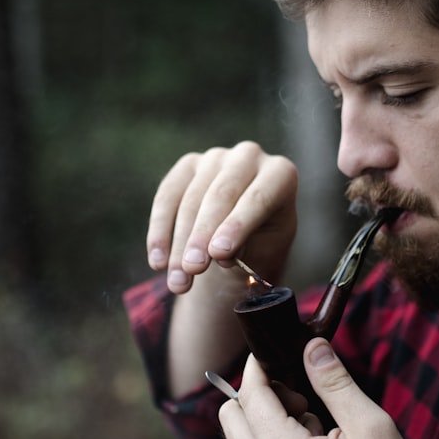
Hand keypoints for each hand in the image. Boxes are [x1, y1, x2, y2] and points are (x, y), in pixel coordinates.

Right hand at [146, 141, 297, 293]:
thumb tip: (218, 254)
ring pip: (190, 201)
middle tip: (192, 269)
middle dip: (203, 236)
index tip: (218, 255)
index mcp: (280, 173)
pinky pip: (167, 197)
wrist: (243, 237)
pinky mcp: (187, 165)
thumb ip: (247, 248)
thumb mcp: (265, 250)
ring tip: (178, 282)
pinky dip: (160, 232)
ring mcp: (216, 157)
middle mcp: (249, 156)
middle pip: (220, 195)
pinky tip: (158, 262)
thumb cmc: (262, 244)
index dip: (237, 226)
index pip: (258, 198)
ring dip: (180, 245)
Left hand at [220, 339, 424, 438]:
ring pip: (242, 436)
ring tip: (315, 420)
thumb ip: (335, 383)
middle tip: (300, 393)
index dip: (257, 365)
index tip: (271, 348)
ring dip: (266, 417)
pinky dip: (274, 438)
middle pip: (231, 416)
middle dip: (257, 394)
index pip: (251, 396)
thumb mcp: (368, 425)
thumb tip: (313, 347)